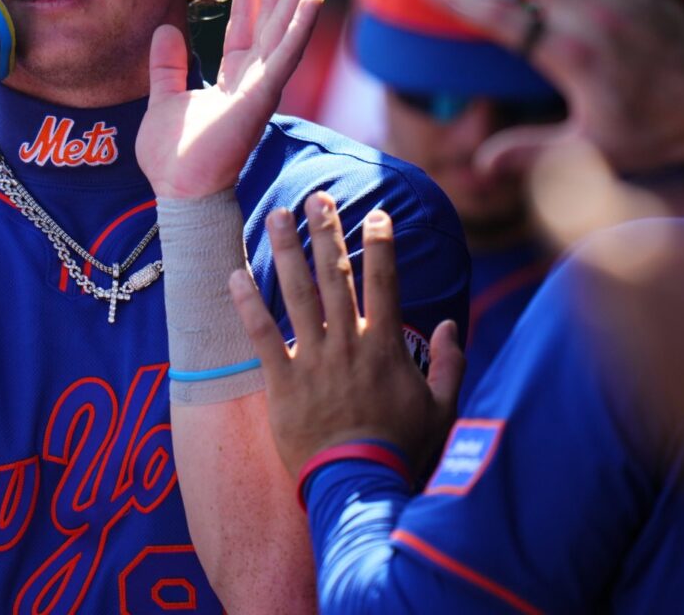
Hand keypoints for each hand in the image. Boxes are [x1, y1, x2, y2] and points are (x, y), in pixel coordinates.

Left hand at [138, 0, 322, 198]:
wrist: (178, 190)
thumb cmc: (172, 158)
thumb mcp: (162, 99)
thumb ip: (166, 66)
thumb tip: (166, 28)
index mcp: (232, 79)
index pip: (246, 23)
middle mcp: (253, 80)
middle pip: (272, 17)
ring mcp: (261, 89)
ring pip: (285, 30)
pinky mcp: (261, 100)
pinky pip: (284, 58)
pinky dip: (299, 30)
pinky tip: (312, 1)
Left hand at [229, 192, 464, 475]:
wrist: (358, 485)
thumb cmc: (401, 449)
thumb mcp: (441, 408)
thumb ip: (448, 363)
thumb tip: (448, 326)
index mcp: (385, 345)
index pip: (384, 281)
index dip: (380, 244)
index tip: (375, 213)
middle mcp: (347, 342)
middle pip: (335, 275)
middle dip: (325, 231)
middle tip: (316, 197)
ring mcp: (313, 359)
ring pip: (296, 293)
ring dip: (285, 251)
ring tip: (275, 215)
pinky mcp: (283, 381)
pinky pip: (261, 335)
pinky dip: (247, 304)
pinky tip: (234, 274)